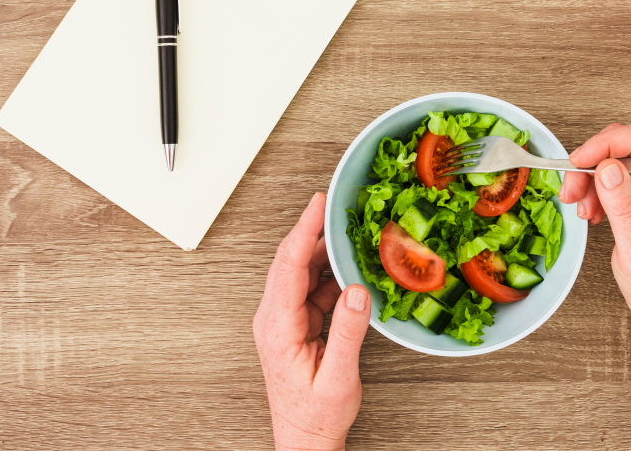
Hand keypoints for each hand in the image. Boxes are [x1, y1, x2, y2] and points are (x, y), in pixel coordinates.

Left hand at [253, 192, 371, 450]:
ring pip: (302, 273)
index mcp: (278, 326)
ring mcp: (283, 321)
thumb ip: (347, 332)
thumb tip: (356, 290)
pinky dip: (330, 275)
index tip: (318, 204)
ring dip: (324, 253)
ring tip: (349, 234)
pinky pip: (312, 289)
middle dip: (314, 230)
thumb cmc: (315, 415)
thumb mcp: (337, 376)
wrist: (305, 439)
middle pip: (292, 261)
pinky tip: (349, 270)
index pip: (289, 265)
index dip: (304, 229)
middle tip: (337, 206)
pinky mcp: (295, 325)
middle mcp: (274, 318)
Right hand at [559, 123, 630, 335]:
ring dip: (588, 180)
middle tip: (573, 189)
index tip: (580, 162)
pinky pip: (610, 180)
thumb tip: (608, 170)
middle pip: (623, 146)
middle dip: (591, 162)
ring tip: (581, 208)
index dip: (607, 143)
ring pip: (612, 161)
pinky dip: (592, 192)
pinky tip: (591, 213)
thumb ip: (625, 209)